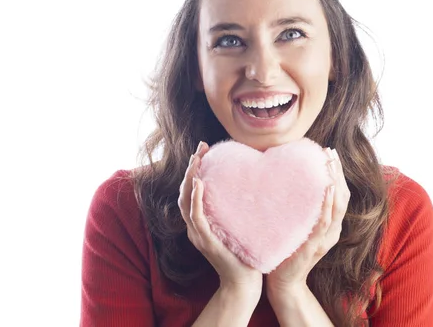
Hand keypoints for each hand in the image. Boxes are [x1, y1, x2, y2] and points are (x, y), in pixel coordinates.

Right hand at [178, 141, 262, 295]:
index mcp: (200, 224)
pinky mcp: (206, 241)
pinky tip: (199, 183)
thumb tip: (248, 186)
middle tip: (200, 148)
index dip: (193, 170)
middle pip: (184, 192)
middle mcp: (194, 228)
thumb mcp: (236, 226)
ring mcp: (198, 235)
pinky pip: (196, 217)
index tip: (203, 150)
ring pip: (185, 201)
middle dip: (190, 168)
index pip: (190, 192)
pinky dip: (196, 199)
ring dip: (190, 178)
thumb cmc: (244, 255)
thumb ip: (235, 209)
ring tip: (197, 160)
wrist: (244, 283)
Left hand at [266, 148, 349, 296]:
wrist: (282, 280)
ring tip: (330, 164)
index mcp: (330, 226)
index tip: (331, 153)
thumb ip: (302, 208)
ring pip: (337, 207)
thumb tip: (293, 182)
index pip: (340, 194)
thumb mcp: (298, 225)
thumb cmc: (288, 250)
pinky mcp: (314, 247)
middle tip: (331, 152)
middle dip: (338, 173)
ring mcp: (325, 239)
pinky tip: (327, 189)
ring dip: (335, 183)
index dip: (338, 174)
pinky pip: (324, 223)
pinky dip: (328, 205)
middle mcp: (332, 231)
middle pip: (342, 197)